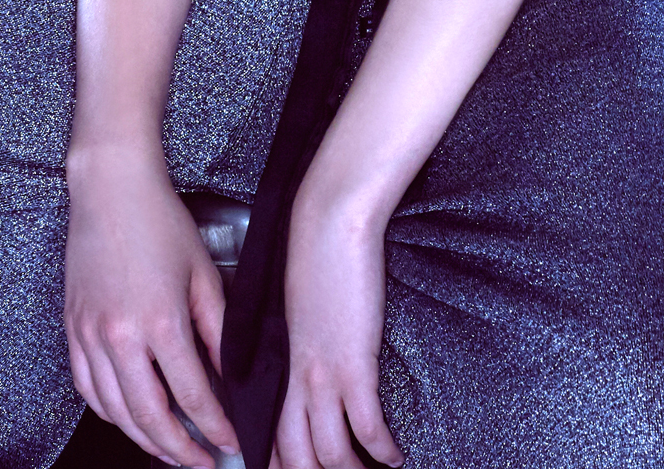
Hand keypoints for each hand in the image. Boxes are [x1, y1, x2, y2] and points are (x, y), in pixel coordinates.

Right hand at [64, 147, 240, 467]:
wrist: (111, 187)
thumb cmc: (159, 220)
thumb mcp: (202, 273)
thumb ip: (218, 329)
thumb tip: (230, 374)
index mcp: (160, 322)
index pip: (193, 395)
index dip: (215, 427)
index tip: (230, 442)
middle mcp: (120, 336)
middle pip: (150, 418)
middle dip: (180, 449)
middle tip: (201, 462)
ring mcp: (91, 335)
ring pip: (115, 412)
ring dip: (144, 439)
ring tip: (169, 448)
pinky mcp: (73, 328)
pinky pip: (87, 388)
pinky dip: (109, 413)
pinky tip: (127, 416)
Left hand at [271, 179, 403, 468]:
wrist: (329, 219)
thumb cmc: (315, 249)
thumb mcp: (297, 300)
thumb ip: (301, 332)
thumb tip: (313, 349)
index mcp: (280, 358)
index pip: (270, 428)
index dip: (280, 461)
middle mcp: (296, 373)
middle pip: (294, 452)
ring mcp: (324, 371)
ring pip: (329, 451)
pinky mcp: (354, 362)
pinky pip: (366, 427)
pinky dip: (382, 451)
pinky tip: (393, 456)